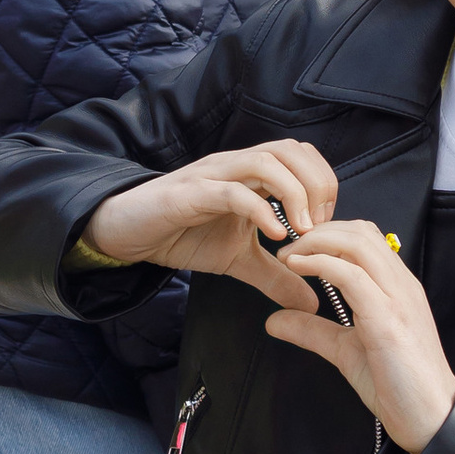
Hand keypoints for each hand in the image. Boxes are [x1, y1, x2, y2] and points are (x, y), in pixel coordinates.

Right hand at [81, 140, 338, 300]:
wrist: (127, 235)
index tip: (327, 225)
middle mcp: (235, 166)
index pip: (302, 155)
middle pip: (292, 150)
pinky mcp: (190, 193)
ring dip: (295, 194)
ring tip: (302, 231)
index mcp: (251, 174)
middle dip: (317, 186)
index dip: (323, 184)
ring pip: (266, 161)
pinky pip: (231, 191)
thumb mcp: (238, 260)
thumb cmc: (182, 235)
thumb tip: (312, 302)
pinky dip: (259, 210)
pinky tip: (274, 235)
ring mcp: (213, 176)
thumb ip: (275, 276)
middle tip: (320, 227)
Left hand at [263, 220, 454, 453]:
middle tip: (285, 247)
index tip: (296, 249)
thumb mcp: (346, 351)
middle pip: (360, 231)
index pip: (365, 238)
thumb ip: (313, 331)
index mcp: (396, 288)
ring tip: (288, 255)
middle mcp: (401, 285)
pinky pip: (352, 275)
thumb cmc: (398, 386)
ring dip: (315, 242)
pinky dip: (320, 263)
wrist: (430, 419)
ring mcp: (397, 298)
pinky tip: (296, 268)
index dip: (327, 234)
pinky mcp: (388, 319)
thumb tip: (273, 320)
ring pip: (357, 243)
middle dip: (316, 231)